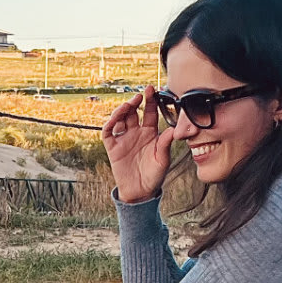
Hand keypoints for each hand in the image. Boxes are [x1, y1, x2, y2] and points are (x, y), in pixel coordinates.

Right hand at [102, 88, 171, 203]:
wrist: (140, 192)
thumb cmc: (154, 175)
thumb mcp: (163, 160)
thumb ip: (165, 144)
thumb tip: (173, 130)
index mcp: (150, 133)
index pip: (150, 113)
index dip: (151, 101)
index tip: (153, 90)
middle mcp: (136, 133)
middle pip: (134, 112)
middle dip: (136, 101)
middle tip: (141, 94)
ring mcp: (124, 139)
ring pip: (120, 119)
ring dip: (123, 110)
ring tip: (130, 105)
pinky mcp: (113, 148)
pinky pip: (108, 132)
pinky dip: (110, 124)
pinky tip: (115, 119)